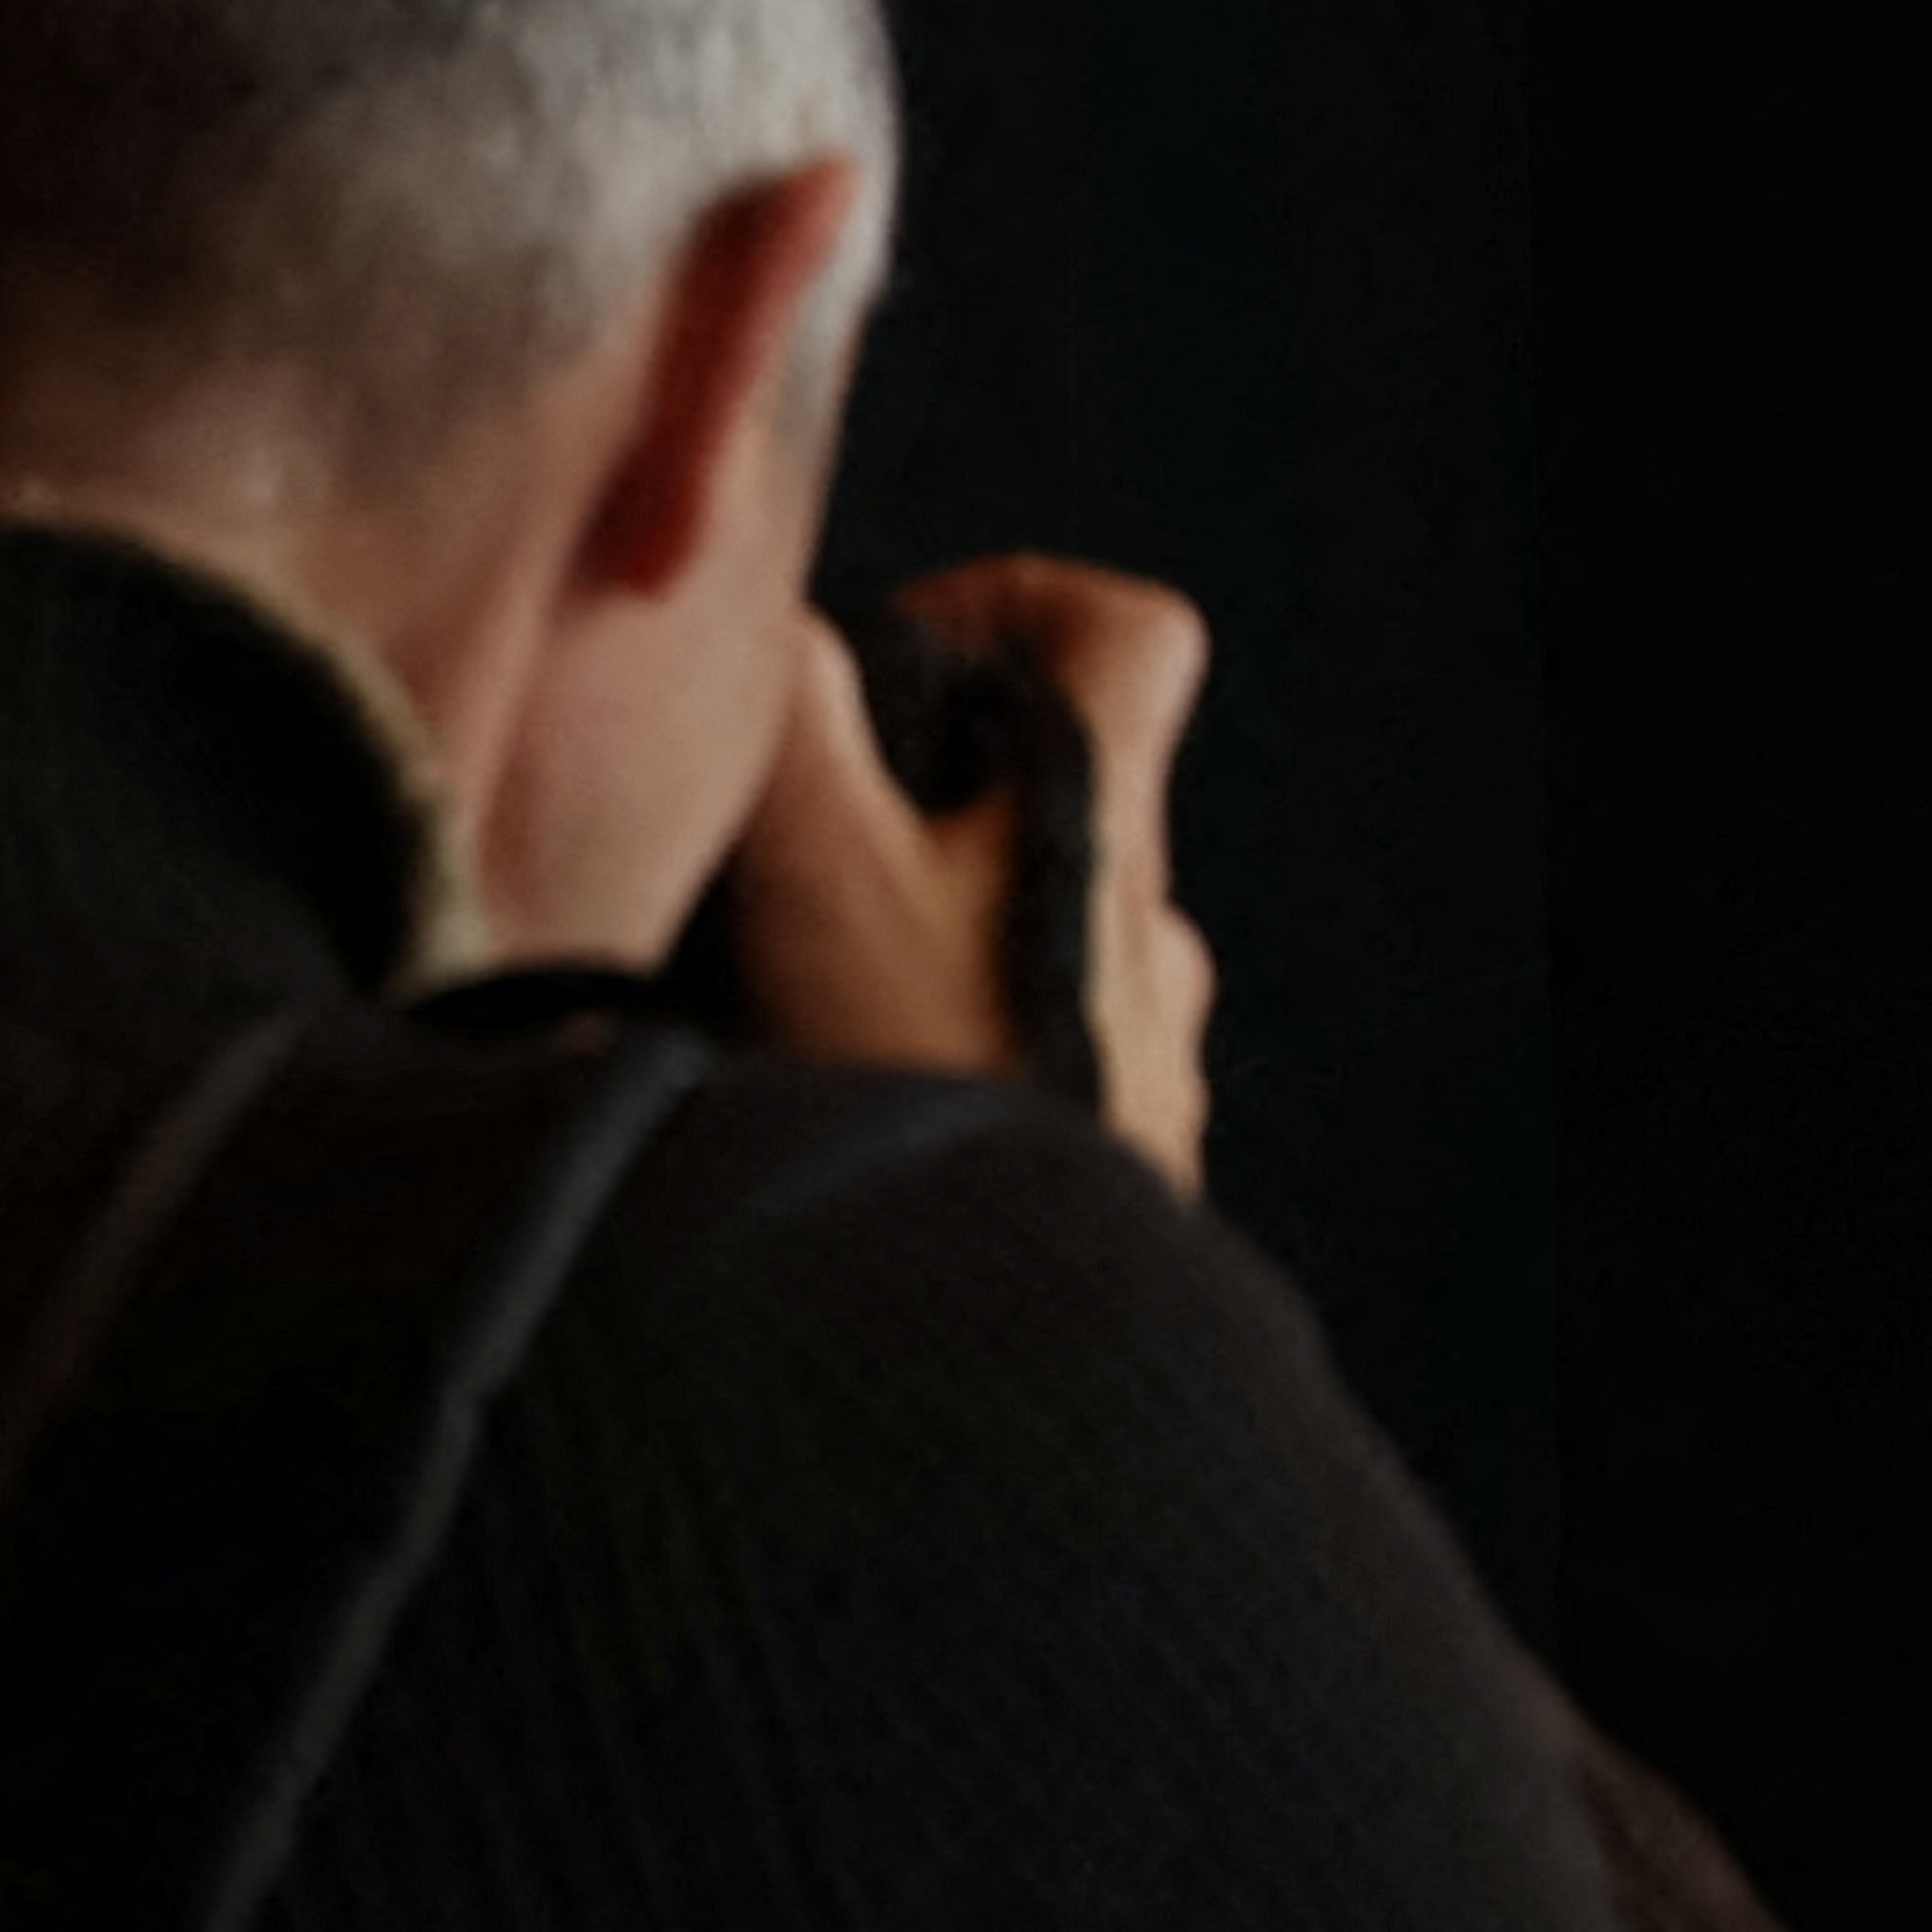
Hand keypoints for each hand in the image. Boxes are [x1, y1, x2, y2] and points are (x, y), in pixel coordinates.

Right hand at [721, 559, 1221, 1193]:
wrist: (1004, 1330)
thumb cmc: (929, 1083)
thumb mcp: (818, 872)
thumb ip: (794, 723)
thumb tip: (783, 620)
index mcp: (1100, 822)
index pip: (1136, 634)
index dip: (1026, 600)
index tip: (915, 651)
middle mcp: (1148, 928)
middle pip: (1066, 792)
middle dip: (932, 799)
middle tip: (811, 849)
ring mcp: (1148, 1047)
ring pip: (1041, 936)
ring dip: (934, 938)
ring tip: (806, 994)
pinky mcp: (1121, 1155)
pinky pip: (1039, 1062)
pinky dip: (952, 1054)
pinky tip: (856, 1104)